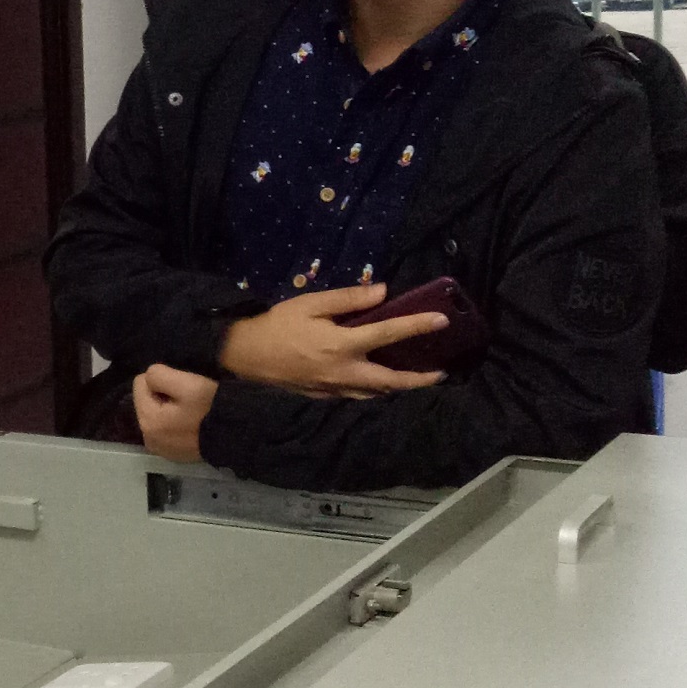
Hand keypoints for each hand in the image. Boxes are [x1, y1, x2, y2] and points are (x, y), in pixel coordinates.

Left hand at [134, 366, 218, 463]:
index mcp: (147, 421)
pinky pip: (165, 428)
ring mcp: (159, 448)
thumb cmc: (211, 409)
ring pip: (156, 413)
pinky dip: (175, 423)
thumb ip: (159, 375)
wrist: (236, 436)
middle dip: (163, 395)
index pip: (140, 382)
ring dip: (169, 409)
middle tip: (188, 400)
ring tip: (191, 411)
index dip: (162, 380)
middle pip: (146, 400)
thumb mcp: (188, 384)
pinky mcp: (171, 454)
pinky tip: (192, 424)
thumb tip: (148, 377)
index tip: (181, 387)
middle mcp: (147, 438)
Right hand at [220, 283, 450, 398]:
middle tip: (440, 373)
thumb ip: (348, 299)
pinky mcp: (323, 395)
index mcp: (343, 345)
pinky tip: (376, 383)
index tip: (443, 321)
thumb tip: (383, 292)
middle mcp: (344, 371)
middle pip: (392, 380)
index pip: (390, 334)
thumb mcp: (310, 304)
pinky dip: (373, 390)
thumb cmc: (276, 325)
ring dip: (398, 387)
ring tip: (413, 378)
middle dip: (420, 379)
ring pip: (375, 392)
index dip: (419, 326)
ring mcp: (334, 388)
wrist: (243, 355)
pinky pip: (356, 395)